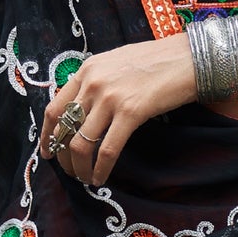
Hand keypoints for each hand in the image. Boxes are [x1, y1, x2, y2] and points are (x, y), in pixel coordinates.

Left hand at [39, 37, 197, 186]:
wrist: (190, 58)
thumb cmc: (158, 60)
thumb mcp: (117, 62)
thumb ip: (97, 81)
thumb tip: (85, 107)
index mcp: (87, 70)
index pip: (54, 108)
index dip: (47, 135)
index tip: (48, 151)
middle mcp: (93, 82)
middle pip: (64, 129)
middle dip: (63, 156)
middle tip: (69, 170)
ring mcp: (110, 97)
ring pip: (81, 144)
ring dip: (79, 167)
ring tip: (84, 178)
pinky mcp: (131, 112)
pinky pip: (107, 149)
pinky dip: (100, 169)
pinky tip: (100, 178)